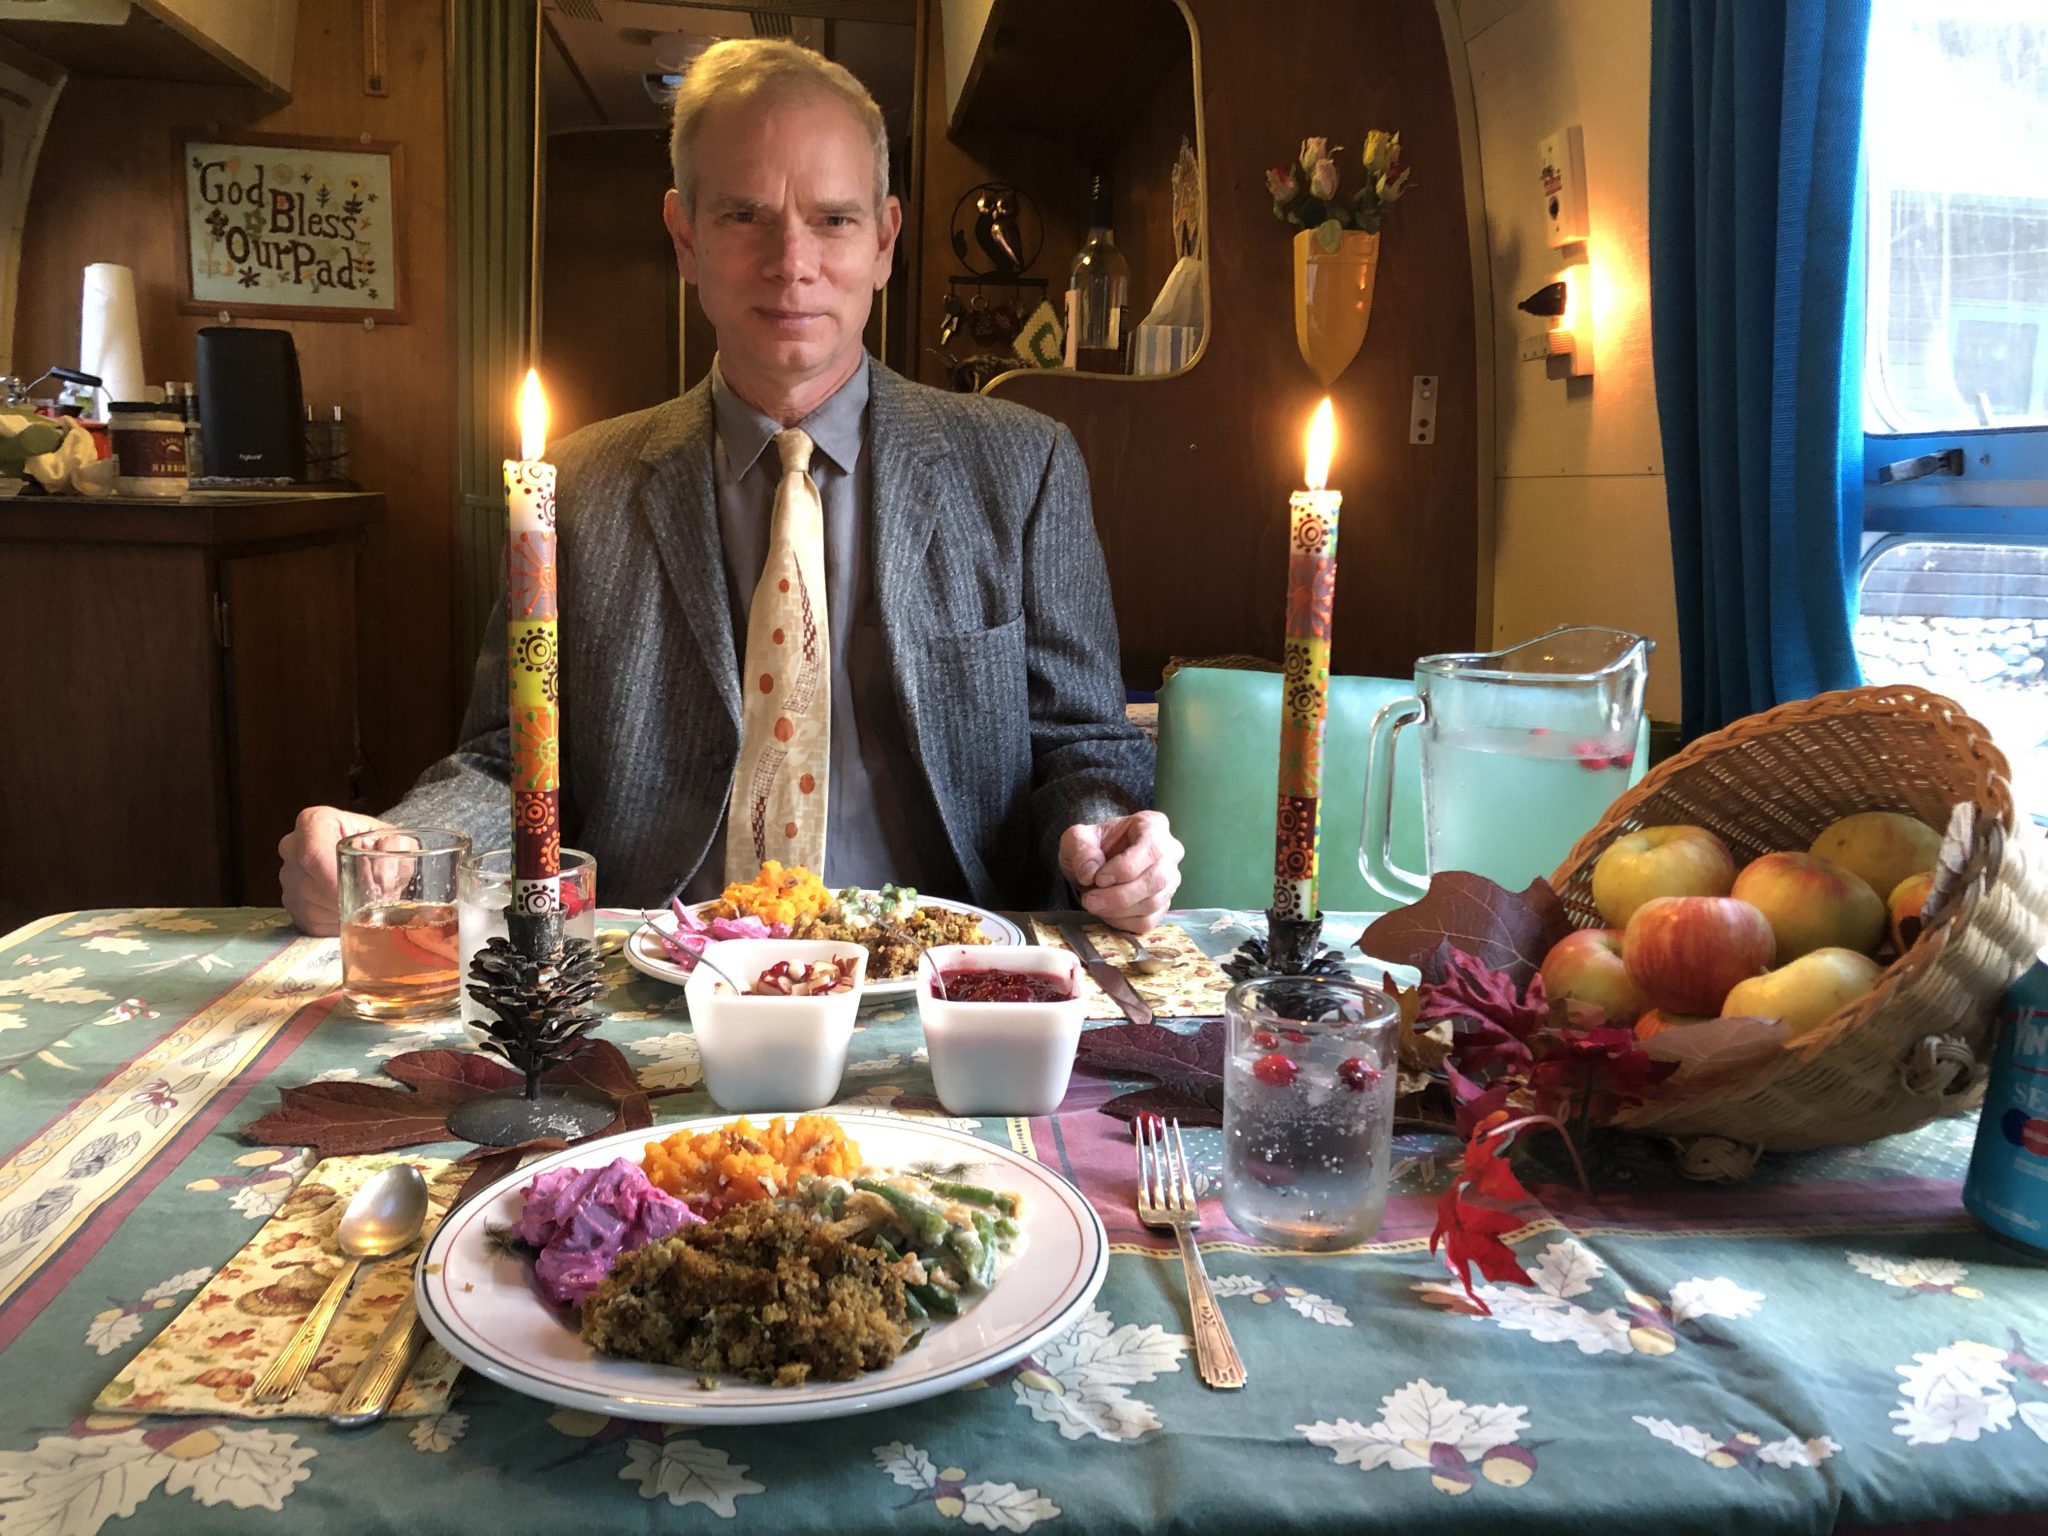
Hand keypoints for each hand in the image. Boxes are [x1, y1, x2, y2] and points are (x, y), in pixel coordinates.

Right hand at [279, 806, 391, 935]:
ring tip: (366, 905)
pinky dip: (335, 923)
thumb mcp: (397, 841)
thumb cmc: (379, 846)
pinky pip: (310, 921)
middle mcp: (292, 846)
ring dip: (342, 913)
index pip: (313, 852)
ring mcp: (288, 877)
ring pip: (310, 906)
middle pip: (310, 883)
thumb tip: (391, 850)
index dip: (335, 877)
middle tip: (373, 904)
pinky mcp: (291, 905)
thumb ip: (398, 845)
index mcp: (314, 821)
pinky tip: (351, 912)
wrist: (368, 858)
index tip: (360, 892)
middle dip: (344, 899)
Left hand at [1058, 810, 1183, 933]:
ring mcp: (1170, 880)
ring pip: (1153, 903)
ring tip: (1093, 904)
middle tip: (1090, 900)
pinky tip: (1106, 913)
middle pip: (1157, 880)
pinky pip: (1149, 920)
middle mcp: (1170, 852)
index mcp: (1153, 825)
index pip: (1152, 849)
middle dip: (1120, 896)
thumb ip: (1081, 848)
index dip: (1124, 868)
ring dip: (1119, 911)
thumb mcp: (1077, 838)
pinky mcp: (1163, 904)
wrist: (1094, 864)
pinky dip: (1124, 922)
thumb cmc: (1092, 846)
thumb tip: (1090, 873)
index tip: (1098, 878)